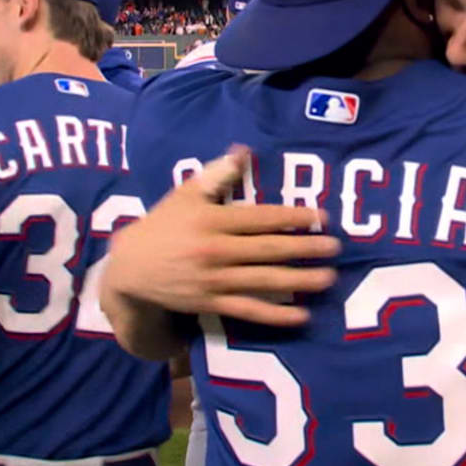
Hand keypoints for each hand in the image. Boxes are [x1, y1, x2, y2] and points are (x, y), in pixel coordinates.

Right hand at [103, 146, 339, 326]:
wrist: (130, 268)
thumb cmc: (164, 225)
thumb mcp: (185, 194)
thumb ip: (216, 174)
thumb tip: (244, 151)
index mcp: (212, 220)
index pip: (261, 218)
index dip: (293, 217)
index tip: (321, 217)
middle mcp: (216, 250)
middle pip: (268, 250)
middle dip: (305, 248)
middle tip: (336, 248)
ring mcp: (214, 280)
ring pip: (263, 281)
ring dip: (299, 280)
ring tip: (328, 278)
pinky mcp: (211, 303)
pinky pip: (248, 310)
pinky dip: (275, 314)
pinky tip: (302, 314)